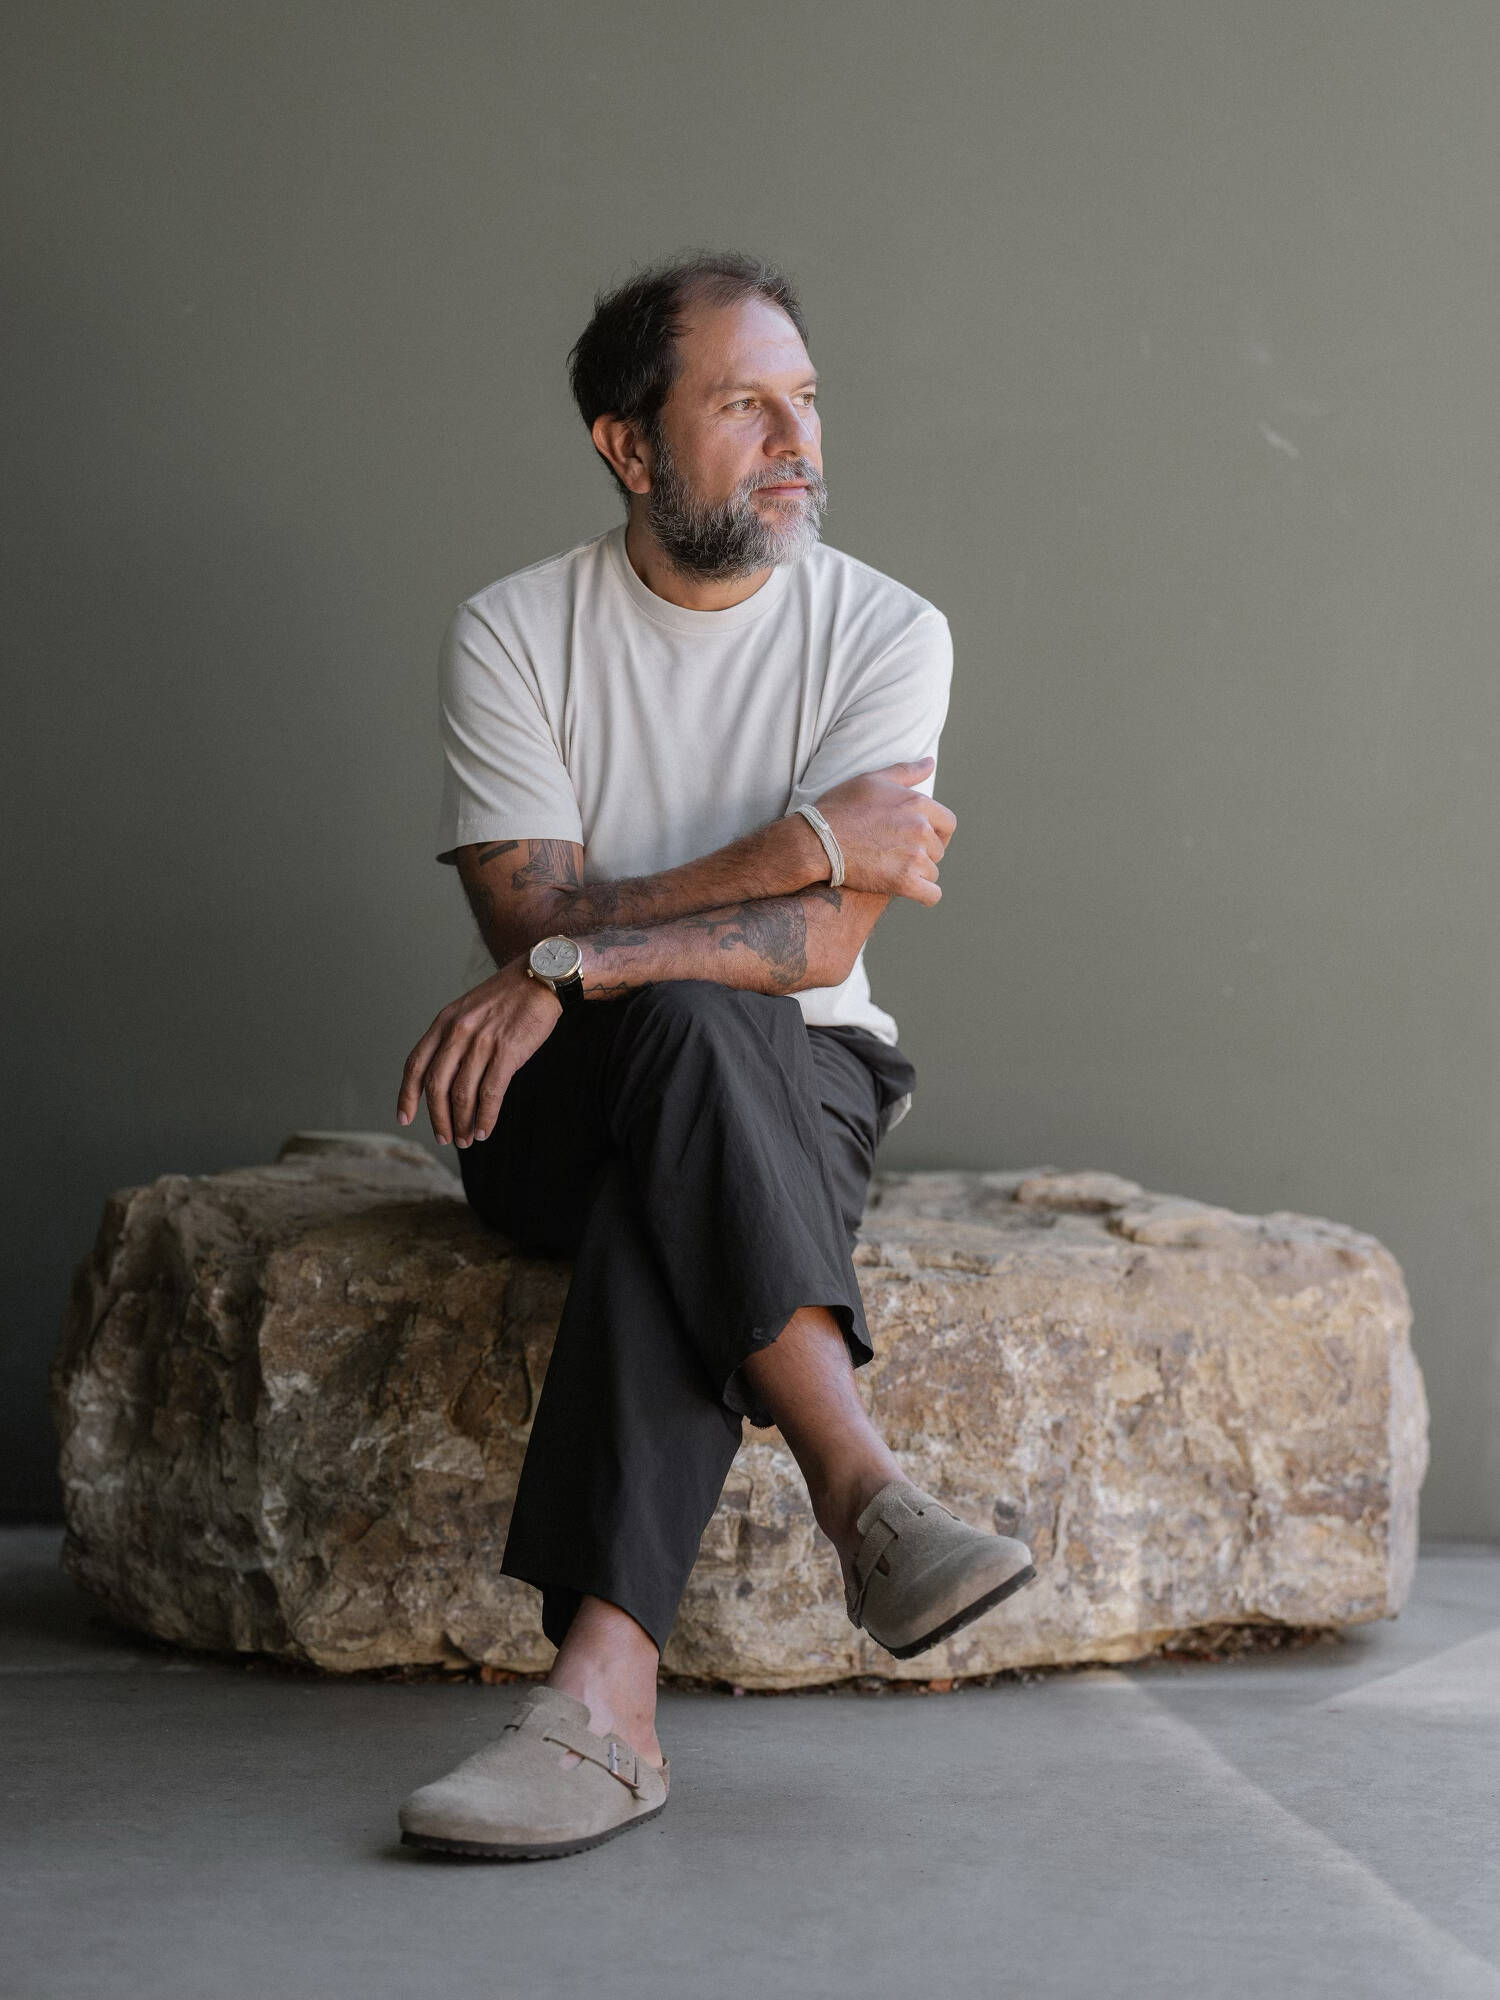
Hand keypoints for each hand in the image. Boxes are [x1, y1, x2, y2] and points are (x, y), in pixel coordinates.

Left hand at [396, 957, 562, 1147]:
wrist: (541, 975)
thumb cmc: (509, 996)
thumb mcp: (470, 1009)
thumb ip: (456, 1038)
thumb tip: (451, 1079)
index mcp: (445, 1022)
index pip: (416, 1064)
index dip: (407, 1095)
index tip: (404, 1117)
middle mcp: (458, 1032)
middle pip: (437, 1085)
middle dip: (438, 1118)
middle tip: (444, 1137)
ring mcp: (482, 1042)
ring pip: (463, 1094)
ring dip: (462, 1123)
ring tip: (465, 1139)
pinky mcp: (508, 1051)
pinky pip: (490, 1093)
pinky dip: (485, 1117)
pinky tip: (483, 1130)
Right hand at [814, 757, 956, 904]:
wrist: (817, 840)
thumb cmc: (840, 808)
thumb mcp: (872, 780)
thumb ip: (905, 772)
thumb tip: (930, 762)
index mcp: (918, 804)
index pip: (948, 823)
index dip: (937, 833)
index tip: (921, 839)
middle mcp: (921, 829)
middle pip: (939, 849)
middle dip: (924, 853)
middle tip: (899, 855)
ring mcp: (914, 856)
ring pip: (932, 871)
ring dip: (918, 873)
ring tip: (893, 870)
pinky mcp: (904, 881)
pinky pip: (931, 894)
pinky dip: (923, 894)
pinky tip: (910, 890)